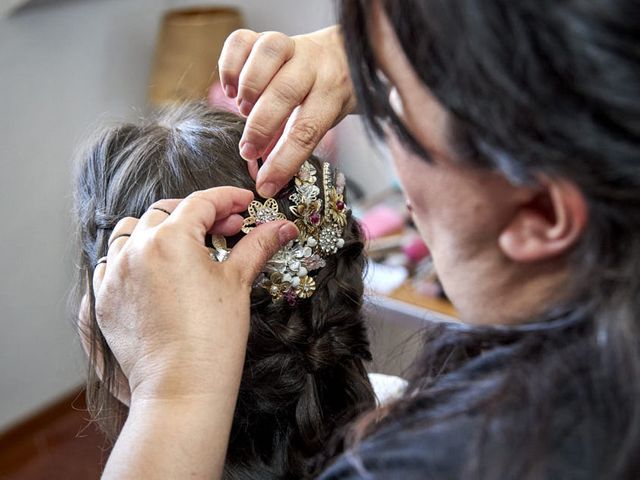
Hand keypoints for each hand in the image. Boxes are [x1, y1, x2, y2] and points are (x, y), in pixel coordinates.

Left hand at [92, 187, 297, 401]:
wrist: (182, 387)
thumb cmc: (212, 338)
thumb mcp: (237, 283)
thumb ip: (257, 246)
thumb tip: (281, 227)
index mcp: (171, 240)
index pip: (202, 203)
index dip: (228, 199)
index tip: (244, 204)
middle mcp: (137, 250)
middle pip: (167, 212)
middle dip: (198, 214)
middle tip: (226, 229)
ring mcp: (115, 275)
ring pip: (131, 231)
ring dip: (159, 229)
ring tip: (185, 244)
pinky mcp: (104, 299)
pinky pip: (110, 262)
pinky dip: (131, 256)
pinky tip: (153, 269)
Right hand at [218, 26, 356, 196]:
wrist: (343, 54)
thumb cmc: (330, 94)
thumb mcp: (326, 119)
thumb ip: (298, 142)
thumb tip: (267, 178)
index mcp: (332, 92)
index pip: (307, 130)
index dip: (283, 162)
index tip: (265, 185)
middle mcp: (313, 65)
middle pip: (285, 93)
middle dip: (260, 127)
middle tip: (248, 151)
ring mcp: (290, 45)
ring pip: (267, 54)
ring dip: (248, 88)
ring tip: (242, 110)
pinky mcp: (266, 34)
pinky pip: (242, 40)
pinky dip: (229, 65)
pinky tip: (232, 88)